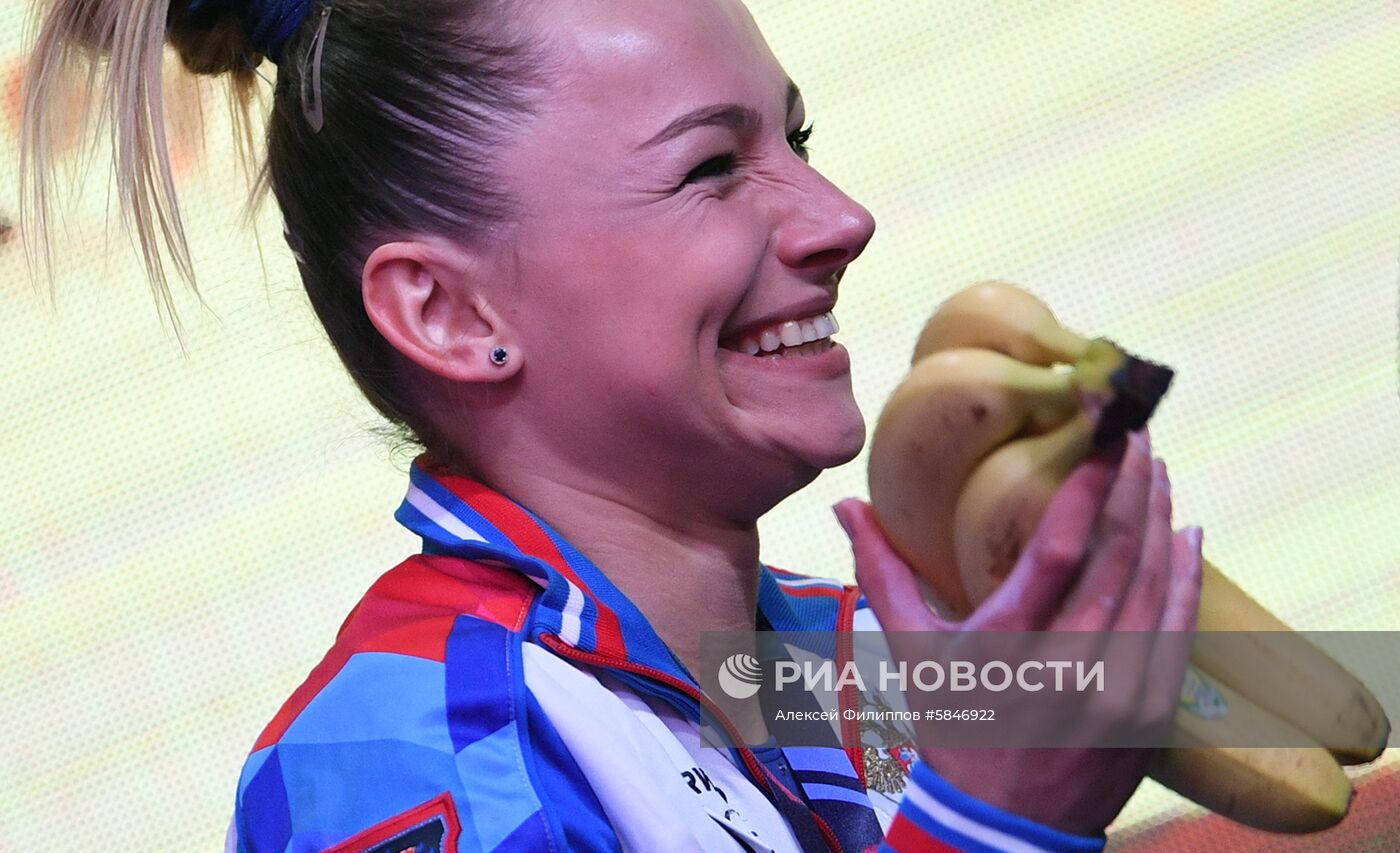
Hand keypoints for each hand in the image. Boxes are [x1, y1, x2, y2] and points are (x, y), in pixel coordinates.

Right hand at [835, 429, 1203, 836]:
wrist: (999, 827)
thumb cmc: (951, 726)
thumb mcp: (911, 653)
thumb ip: (881, 573)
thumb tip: (845, 506)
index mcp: (1004, 643)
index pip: (1059, 551)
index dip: (1087, 488)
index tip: (1102, 436)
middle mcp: (1066, 666)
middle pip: (1116, 558)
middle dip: (1132, 486)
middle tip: (1135, 434)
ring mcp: (1115, 693)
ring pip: (1153, 588)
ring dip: (1161, 521)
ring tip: (1159, 470)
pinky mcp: (1147, 714)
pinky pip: (1178, 632)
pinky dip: (1185, 579)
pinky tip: (1187, 536)